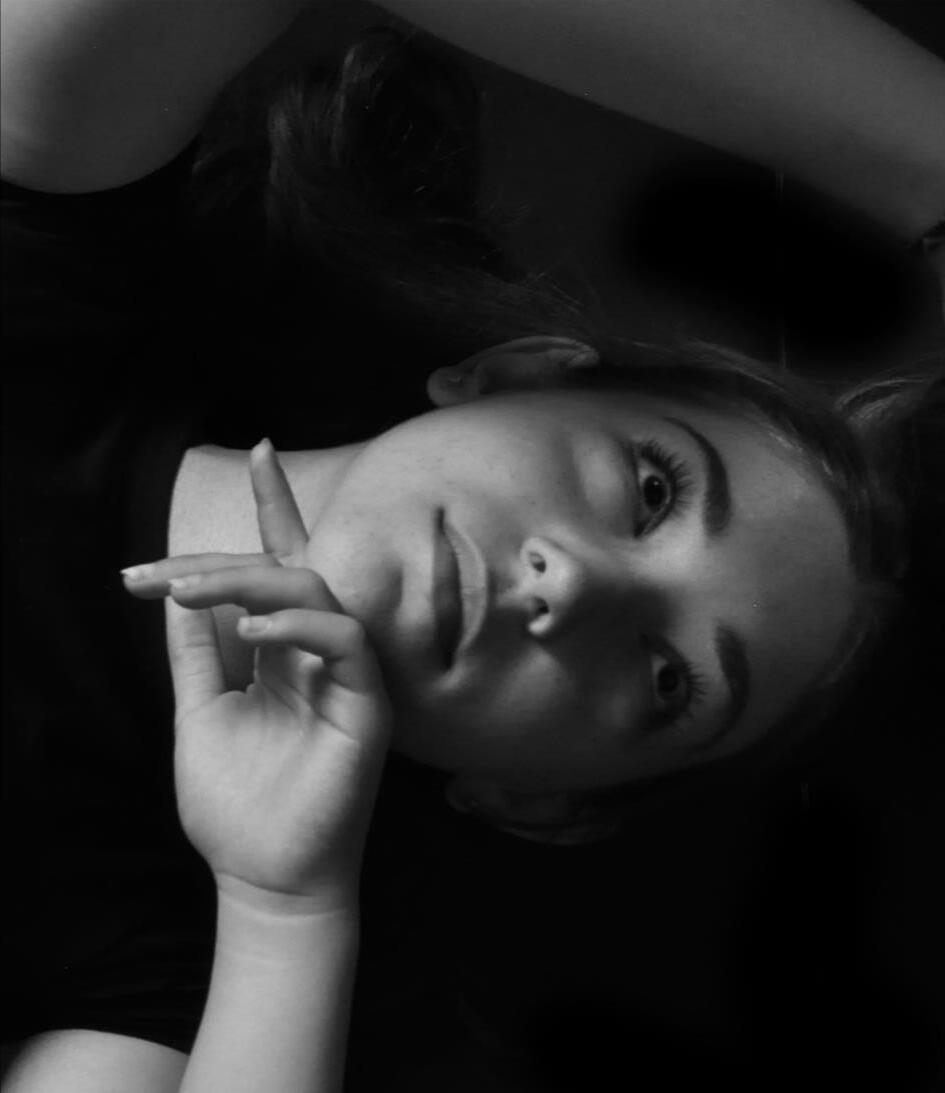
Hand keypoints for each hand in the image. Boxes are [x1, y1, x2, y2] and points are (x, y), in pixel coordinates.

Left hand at [124, 441, 390, 912]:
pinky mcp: (368, 702)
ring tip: (187, 594)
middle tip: (156, 574)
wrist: (264, 877)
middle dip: (227, 555)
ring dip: (249, 582)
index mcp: (284, 651)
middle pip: (290, 569)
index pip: (283, 566)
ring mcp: (347, 675)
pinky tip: (249, 632)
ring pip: (315, 593)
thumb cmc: (236, 803)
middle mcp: (319, 653)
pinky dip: (297, 625)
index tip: (258, 449)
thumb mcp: (199, 714)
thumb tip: (176, 595)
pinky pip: (343, 640)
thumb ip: (196, 653)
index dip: (276, 507)